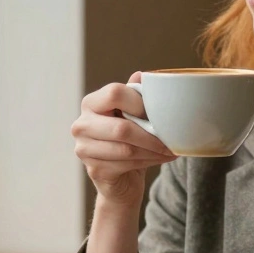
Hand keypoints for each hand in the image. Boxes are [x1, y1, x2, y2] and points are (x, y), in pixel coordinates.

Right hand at [71, 72, 176, 207]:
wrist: (120, 177)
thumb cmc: (127, 139)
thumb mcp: (131, 114)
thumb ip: (135, 94)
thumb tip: (143, 75)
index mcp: (90, 103)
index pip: (115, 93)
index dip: (140, 103)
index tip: (158, 113)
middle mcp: (81, 125)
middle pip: (121, 128)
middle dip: (152, 135)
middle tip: (172, 138)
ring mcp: (84, 150)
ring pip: (127, 150)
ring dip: (154, 151)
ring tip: (171, 149)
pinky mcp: (94, 170)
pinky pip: (127, 165)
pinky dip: (150, 162)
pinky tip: (162, 158)